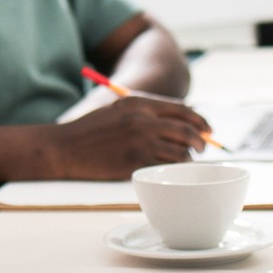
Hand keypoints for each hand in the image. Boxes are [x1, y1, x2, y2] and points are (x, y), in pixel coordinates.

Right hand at [50, 95, 211, 178]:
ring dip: (187, 157)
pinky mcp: (134, 161)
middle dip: (200, 140)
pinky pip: (164, 165)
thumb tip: (179, 122)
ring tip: (185, 160)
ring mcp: (139, 141)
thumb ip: (146, 112)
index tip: (207, 129)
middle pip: (186, 130)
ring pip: (179, 150)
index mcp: (139, 103)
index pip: (181, 110)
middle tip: (203, 147)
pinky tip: (170, 169)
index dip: (199, 120)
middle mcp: (142, 119)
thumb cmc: (91, 130)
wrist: (65, 147)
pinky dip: (173, 168)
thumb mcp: (118, 110)